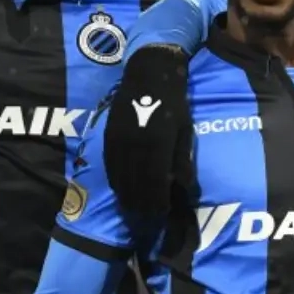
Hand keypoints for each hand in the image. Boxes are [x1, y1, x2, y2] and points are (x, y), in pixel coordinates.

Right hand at [102, 44, 192, 219]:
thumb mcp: (184, 130)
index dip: (157, 202)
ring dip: (126, 196)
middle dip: (141, 204)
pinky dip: (115, 180)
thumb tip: (183, 187)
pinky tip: (120, 190)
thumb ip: (182, 159)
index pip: (155, 183)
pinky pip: (110, 165)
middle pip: (135, 184)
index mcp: (157, 144)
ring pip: (120, 177)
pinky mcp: (108, 136)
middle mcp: (135, 145)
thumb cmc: (174, 103)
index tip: (162, 214)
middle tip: (147, 218)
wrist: (148, 74)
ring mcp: (119, 140)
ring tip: (133, 209)